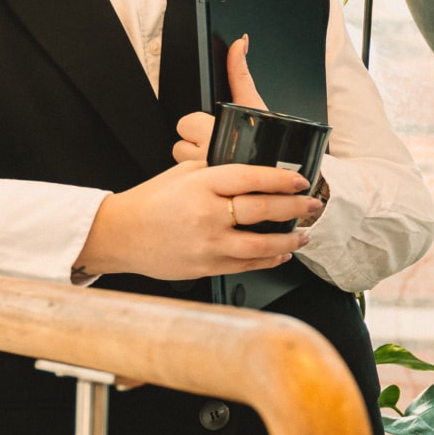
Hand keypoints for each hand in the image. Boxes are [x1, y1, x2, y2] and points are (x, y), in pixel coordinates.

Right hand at [74, 156, 322, 281]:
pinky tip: (282, 253)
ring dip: (289, 239)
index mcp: (202, 185)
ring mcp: (208, 244)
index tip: (301, 181)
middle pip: (262, 210)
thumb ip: (217, 169)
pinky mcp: (207, 267)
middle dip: (295, 207)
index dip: (281, 179)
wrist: (120, 235)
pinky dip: (270, 259)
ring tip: (305, 233)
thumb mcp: (183, 173)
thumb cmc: (151, 202)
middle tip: (313, 204)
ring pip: (261, 244)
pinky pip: (247, 264)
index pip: (251, 178)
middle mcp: (207, 215)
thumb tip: (255, 168)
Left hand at [171, 37, 325, 227]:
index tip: (212, 131)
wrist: (294, 186)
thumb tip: (240, 41)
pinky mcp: (212, 198)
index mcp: (215, 130)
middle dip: (195, 149)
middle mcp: (208, 156)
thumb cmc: (278, 145)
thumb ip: (241, 73)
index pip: (186, 123)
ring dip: (197, 170)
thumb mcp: (256, 104)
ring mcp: (209, 180)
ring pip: (185, 170)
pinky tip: (220, 186)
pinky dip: (205, 188)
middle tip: (217, 150)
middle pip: (180, 147)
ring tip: (220, 168)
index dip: (196, 127)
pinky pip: (195, 189)